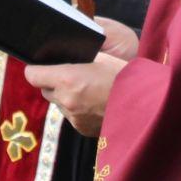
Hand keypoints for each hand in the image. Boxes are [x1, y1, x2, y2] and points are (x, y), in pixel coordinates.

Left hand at [23, 19, 138, 136]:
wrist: (148, 106)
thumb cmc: (127, 76)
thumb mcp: (102, 58)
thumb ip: (79, 56)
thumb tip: (63, 51)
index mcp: (68, 79)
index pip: (32, 74)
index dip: (37, 68)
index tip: (43, 64)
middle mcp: (66, 100)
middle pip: (45, 89)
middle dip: (53, 82)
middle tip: (70, 74)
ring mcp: (74, 118)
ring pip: (59, 103)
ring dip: (66, 96)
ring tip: (88, 89)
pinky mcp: (82, 129)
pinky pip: (72, 116)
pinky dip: (78, 110)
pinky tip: (96, 103)